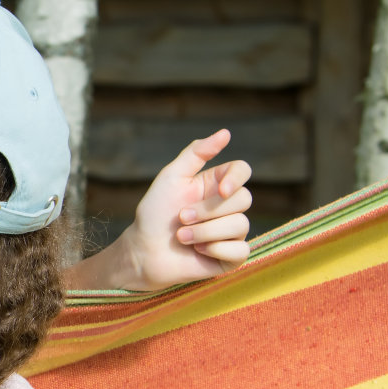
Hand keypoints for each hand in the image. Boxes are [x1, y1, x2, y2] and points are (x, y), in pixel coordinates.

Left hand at [110, 129, 251, 290]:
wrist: (143, 251)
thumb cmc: (155, 214)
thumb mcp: (171, 178)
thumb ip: (196, 154)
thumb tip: (226, 133)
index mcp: (215, 184)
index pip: (242, 170)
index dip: (236, 179)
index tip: (221, 190)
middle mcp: (228, 206)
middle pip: (243, 199)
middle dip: (207, 211)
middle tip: (181, 218)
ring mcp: (233, 231)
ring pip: (240, 225)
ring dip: (204, 232)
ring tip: (182, 237)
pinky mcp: (233, 256)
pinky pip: (240, 250)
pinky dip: (214, 250)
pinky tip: (197, 251)